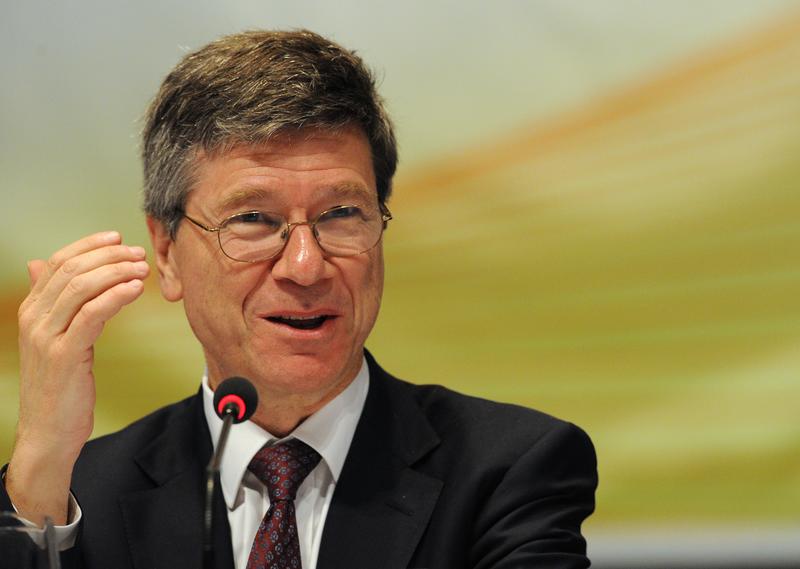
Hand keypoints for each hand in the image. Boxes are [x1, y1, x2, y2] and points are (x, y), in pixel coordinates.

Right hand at [6, 231, 149, 525]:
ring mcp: (47, 336)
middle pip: (72, 270)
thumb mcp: (53, 339)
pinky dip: (117, 296)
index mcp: (32, 311)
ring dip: (117, 271)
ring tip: (143, 268)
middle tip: (140, 253)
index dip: (90, 245)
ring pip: (82, 287)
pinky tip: (136, 289)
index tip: (118, 238)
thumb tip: (41, 265)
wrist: (48, 434)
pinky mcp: (64, 354)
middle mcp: (34, 318)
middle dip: (110, 255)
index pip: (59, 262)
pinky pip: (93, 314)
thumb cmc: (59, 388)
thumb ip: (52, 303)